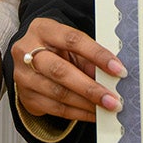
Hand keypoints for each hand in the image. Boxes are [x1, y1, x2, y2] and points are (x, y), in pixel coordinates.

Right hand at [10, 18, 125, 123]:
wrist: (29, 58)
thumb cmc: (55, 49)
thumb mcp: (70, 46)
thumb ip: (89, 58)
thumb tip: (113, 77)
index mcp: (43, 29)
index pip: (73, 40)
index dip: (97, 55)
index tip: (118, 69)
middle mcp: (26, 51)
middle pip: (61, 71)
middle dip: (90, 88)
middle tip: (112, 99)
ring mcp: (23, 76)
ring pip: (58, 93)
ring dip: (86, 104)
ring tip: (106, 108)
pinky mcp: (25, 96)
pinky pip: (55, 109)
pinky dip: (78, 113)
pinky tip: (93, 113)